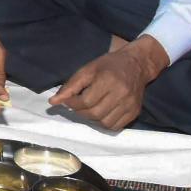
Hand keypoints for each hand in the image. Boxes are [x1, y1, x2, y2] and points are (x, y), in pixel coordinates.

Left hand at [49, 36, 168, 130]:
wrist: (136, 64)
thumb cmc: (109, 65)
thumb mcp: (87, 69)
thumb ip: (70, 86)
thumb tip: (53, 102)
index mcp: (108, 80)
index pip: (85, 101)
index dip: (72, 103)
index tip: (68, 100)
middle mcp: (121, 94)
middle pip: (94, 113)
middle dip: (80, 111)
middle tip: (78, 105)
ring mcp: (130, 105)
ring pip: (104, 123)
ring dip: (92, 119)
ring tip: (90, 108)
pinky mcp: (135, 112)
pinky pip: (115, 126)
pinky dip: (104, 122)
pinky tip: (101, 112)